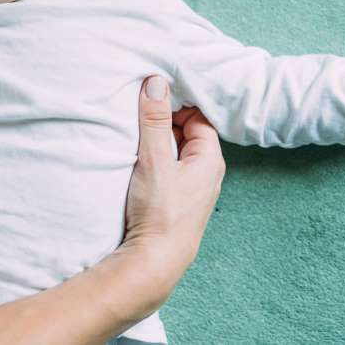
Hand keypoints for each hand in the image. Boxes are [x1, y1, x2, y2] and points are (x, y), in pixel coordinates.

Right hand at [117, 76, 224, 309]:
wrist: (154, 262)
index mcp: (210, 159)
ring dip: (157, 140)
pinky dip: (154, 158)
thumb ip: (155, 120)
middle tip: (139, 111)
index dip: (177, 103)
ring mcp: (191, 188)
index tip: (153, 96)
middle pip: (187, 132)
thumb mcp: (155, 159)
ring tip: (134, 132)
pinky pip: (168, 168)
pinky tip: (136, 159)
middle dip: (165, 120)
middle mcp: (206, 173)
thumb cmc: (160, 212)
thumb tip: (157, 82)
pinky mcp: (176, 201)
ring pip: (176, 151)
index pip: (199, 117)